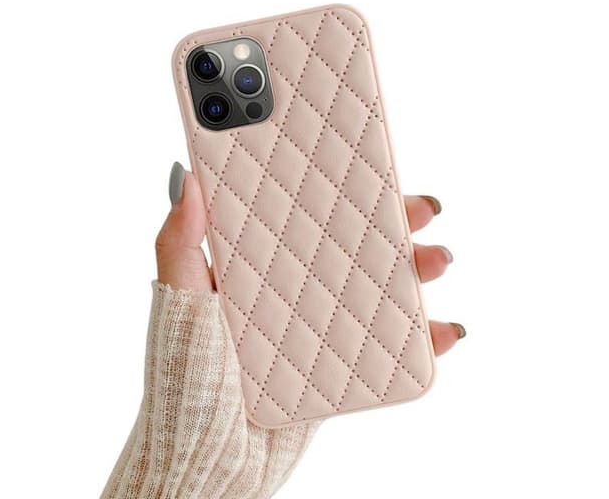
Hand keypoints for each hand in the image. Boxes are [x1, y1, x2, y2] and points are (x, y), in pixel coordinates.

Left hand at [156, 162, 464, 356]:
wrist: (206, 459)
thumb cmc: (184, 376)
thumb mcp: (179, 300)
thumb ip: (179, 243)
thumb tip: (186, 177)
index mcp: (258, 266)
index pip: (304, 216)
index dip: (337, 190)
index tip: (365, 163)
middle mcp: (293, 290)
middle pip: (352, 246)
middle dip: (392, 223)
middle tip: (420, 206)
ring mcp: (319, 326)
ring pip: (378, 288)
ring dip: (416, 272)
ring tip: (437, 260)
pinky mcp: (339, 366)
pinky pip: (389, 345)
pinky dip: (422, 336)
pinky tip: (443, 329)